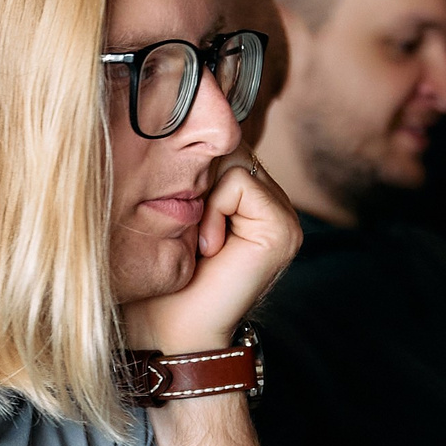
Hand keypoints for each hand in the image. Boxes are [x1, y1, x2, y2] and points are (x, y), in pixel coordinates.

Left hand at [120, 154, 300, 354]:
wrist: (171, 329)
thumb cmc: (161, 279)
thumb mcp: (169, 214)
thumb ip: (185, 171)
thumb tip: (176, 116)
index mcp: (249, 198)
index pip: (221, 145)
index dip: (192, 170)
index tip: (182, 219)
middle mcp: (272, 203)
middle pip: (227, 147)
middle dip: (197, 182)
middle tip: (190, 233)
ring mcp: (284, 215)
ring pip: (232, 161)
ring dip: (203, 201)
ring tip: (200, 244)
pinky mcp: (283, 227)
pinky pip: (241, 183)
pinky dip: (215, 212)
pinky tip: (211, 247)